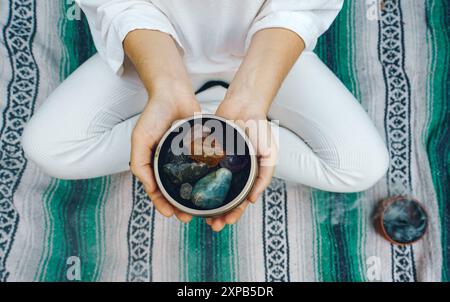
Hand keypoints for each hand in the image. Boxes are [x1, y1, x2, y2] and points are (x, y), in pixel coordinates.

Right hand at [130, 90, 200, 222]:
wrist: (173, 93)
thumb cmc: (153, 115)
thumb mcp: (140, 138)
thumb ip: (139, 162)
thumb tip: (149, 188)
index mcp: (153, 163)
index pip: (156, 190)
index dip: (162, 204)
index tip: (171, 214)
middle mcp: (169, 162)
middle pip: (174, 190)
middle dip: (180, 206)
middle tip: (188, 217)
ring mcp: (185, 157)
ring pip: (190, 182)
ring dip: (194, 196)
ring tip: (202, 209)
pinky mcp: (199, 149)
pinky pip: (203, 167)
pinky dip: (206, 178)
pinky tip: (213, 188)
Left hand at [207, 98, 277, 231]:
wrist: (244, 104)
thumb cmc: (260, 129)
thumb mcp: (269, 154)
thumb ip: (264, 176)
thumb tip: (252, 200)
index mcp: (248, 175)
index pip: (241, 200)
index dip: (235, 213)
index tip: (226, 223)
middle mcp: (232, 171)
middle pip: (224, 197)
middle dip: (218, 213)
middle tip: (210, 225)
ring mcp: (219, 162)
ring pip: (210, 187)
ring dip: (206, 201)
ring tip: (197, 213)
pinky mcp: (207, 152)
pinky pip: (201, 168)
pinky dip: (196, 179)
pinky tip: (189, 189)